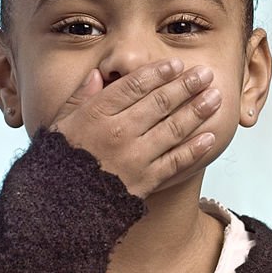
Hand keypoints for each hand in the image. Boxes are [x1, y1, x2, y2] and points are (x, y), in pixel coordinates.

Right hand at [48, 59, 221, 198]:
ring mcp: (133, 158)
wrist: (56, 208)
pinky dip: (194, 149)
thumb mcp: (59, 123)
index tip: (176, 64)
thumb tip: (99, 74)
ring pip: (173, 129)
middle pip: (159, 103)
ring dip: (197, 111)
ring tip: (215, 97)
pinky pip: (175, 162)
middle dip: (186, 85)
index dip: (159, 72)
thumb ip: (80, 97)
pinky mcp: (144, 182)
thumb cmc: (58, 162)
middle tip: (205, 73)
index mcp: (96, 114)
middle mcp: (118, 132)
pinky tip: (209, 136)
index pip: (134, 85)